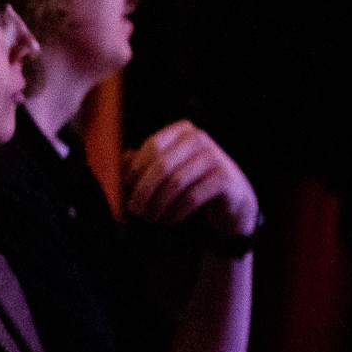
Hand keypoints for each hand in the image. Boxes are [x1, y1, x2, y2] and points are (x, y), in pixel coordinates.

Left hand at [122, 121, 259, 239]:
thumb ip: (144, 163)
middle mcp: (199, 138)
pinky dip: (175, 212)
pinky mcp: (225, 178)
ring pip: (175, 183)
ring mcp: (215, 156)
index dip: (136, 169)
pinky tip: (168, 220)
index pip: (152, 146)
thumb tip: (120, 161)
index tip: (126, 189)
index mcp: (182, 130)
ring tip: (151, 218)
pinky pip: (192, 197)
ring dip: (158, 205)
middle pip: (162, 165)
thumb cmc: (191, 180)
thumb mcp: (168, 169)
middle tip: (135, 210)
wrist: (231, 196)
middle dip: (144, 191)